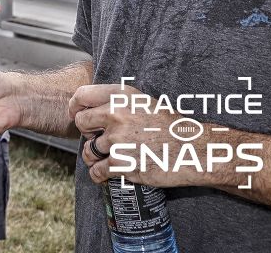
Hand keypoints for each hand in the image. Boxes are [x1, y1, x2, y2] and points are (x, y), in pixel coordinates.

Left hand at [71, 83, 195, 187]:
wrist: (195, 150)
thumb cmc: (170, 127)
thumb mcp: (144, 103)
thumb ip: (117, 102)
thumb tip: (90, 108)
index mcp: (122, 96)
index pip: (82, 95)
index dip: (75, 107)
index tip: (77, 115)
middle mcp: (117, 114)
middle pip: (80, 123)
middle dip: (88, 133)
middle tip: (101, 140)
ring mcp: (118, 139)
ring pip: (88, 150)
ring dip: (94, 157)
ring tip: (109, 158)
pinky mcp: (122, 163)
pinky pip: (97, 171)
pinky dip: (100, 175)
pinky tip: (107, 173)